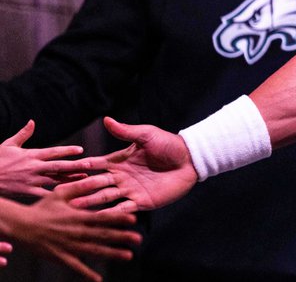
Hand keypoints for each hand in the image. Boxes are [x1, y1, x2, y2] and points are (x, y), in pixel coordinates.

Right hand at [0, 121, 96, 197]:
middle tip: (90, 165)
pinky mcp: (26, 192)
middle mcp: (33, 167)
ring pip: (55, 180)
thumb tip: (32, 121)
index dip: (67, 150)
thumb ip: (23, 134)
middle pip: (58, 166)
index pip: (52, 152)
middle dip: (75, 165)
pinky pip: (43, 195)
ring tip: (86, 180)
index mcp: (30, 155)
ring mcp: (30, 180)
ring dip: (70, 180)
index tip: (80, 150)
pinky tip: (68, 199)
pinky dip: (55, 196)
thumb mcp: (8, 144)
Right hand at [0, 178, 139, 281]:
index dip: (118, 218)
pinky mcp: (61, 257)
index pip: (102, 217)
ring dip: (112, 253)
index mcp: (78, 216)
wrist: (21, 226)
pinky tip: (98, 279)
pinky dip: (87, 274)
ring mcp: (70, 246)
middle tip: (139, 239)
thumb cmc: (42, 208)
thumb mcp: (60, 193)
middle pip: (103, 235)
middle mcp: (77, 231)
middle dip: (122, 237)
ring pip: (94, 250)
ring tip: (129, 255)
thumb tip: (96, 176)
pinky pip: (76, 267)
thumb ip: (79, 187)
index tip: (134, 220)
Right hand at [67, 117, 197, 211]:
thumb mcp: (146, 136)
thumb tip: (106, 119)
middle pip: (96, 183)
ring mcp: (130, 190)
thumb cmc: (168, 145)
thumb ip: (126, 131)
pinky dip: (114, 213)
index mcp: (119, 161)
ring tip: (76, 207)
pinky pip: (124, 209)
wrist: (190, 159)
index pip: (96, 165)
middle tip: (61, 194)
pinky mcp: (142, 201)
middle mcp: (121, 177)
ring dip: (91, 202)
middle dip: (80, 188)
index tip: (62, 170)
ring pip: (106, 197)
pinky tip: (101, 218)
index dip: (81, 168)